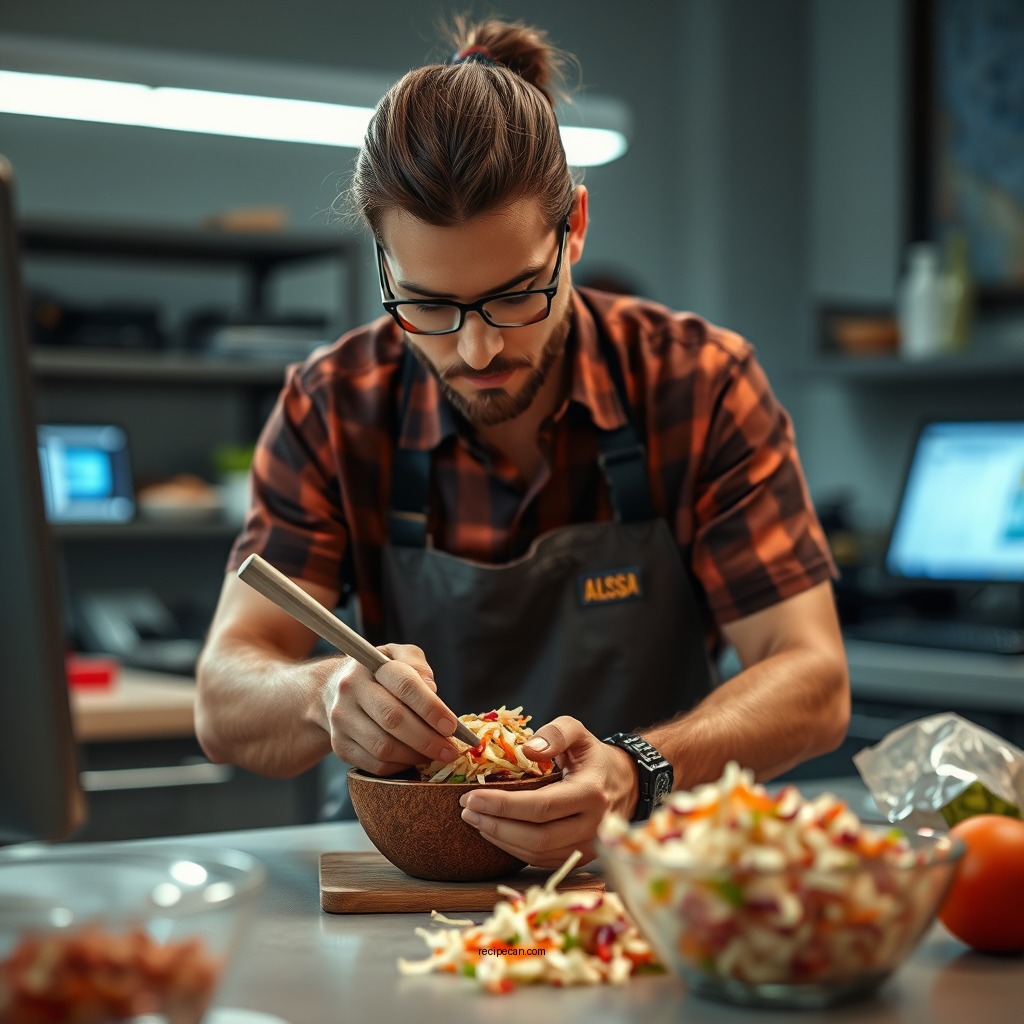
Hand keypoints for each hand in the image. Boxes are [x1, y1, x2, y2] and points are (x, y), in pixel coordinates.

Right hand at [322, 643, 462, 775]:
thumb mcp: (399, 656)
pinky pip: (374, 764)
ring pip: (383, 747)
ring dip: (415, 756)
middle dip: (427, 739)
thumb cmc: (379, 673)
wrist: (334, 689)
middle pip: (393, 719)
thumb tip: (432, 690)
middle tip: (451, 750)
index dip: (431, 708)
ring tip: (435, 755)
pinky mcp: (340, 745)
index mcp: (369, 665)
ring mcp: (341, 720)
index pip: (405, 685)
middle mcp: (350, 691)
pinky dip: (400, 766)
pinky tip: (414, 759)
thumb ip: (419, 667)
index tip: (452, 726)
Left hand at [458, 716, 639, 867]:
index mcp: (591, 793)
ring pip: (536, 853)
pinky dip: (514, 848)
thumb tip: (527, 751)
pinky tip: (495, 832)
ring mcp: (587, 846)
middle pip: (536, 836)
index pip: (541, 807)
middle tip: (466, 809)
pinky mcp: (579, 857)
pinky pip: (542, 859)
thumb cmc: (594, 756)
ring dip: (500, 839)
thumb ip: (555, 733)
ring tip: (475, 819)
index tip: (471, 796)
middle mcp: (593, 825)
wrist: (625, 783)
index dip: (503, 805)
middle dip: (495, 825)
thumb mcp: (578, 732)